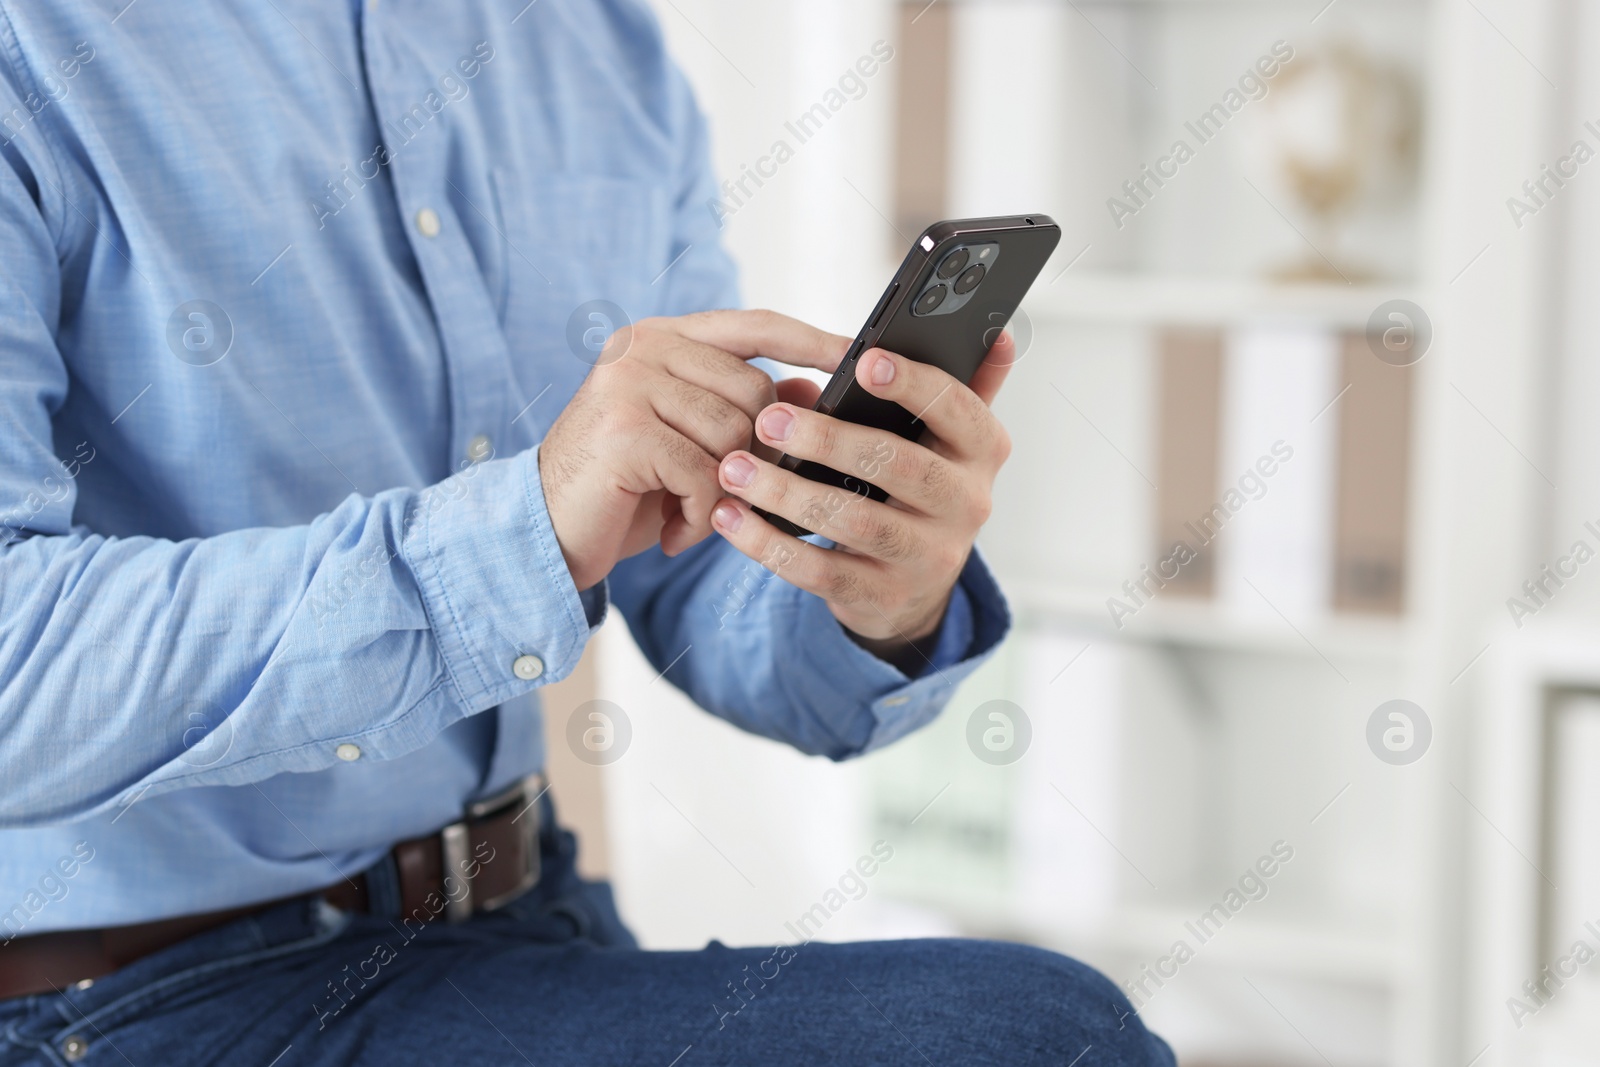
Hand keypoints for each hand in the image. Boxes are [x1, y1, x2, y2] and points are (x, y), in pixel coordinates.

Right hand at [538, 310, 844, 589]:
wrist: (546, 533)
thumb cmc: (626, 489)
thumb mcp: (694, 444)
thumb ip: (748, 412)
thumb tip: (815, 393)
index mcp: (661, 338)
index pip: (753, 325)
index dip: (808, 339)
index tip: (856, 354)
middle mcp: (641, 348)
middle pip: (755, 389)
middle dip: (754, 451)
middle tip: (724, 490)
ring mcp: (629, 383)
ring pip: (733, 434)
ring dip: (725, 489)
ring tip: (690, 512)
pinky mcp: (624, 430)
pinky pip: (705, 473)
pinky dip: (699, 513)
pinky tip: (673, 530)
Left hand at [710, 333, 1015, 651]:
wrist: (914, 587)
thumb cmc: (920, 489)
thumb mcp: (949, 440)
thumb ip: (966, 385)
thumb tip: (997, 334)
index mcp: (982, 451)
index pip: (956, 410)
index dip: (913, 385)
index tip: (866, 362)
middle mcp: (966, 505)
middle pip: (897, 466)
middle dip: (828, 440)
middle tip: (769, 418)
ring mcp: (927, 556)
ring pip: (854, 521)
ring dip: (787, 493)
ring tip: (734, 467)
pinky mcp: (883, 596)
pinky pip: (820, 571)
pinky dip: (769, 545)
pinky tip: (731, 518)